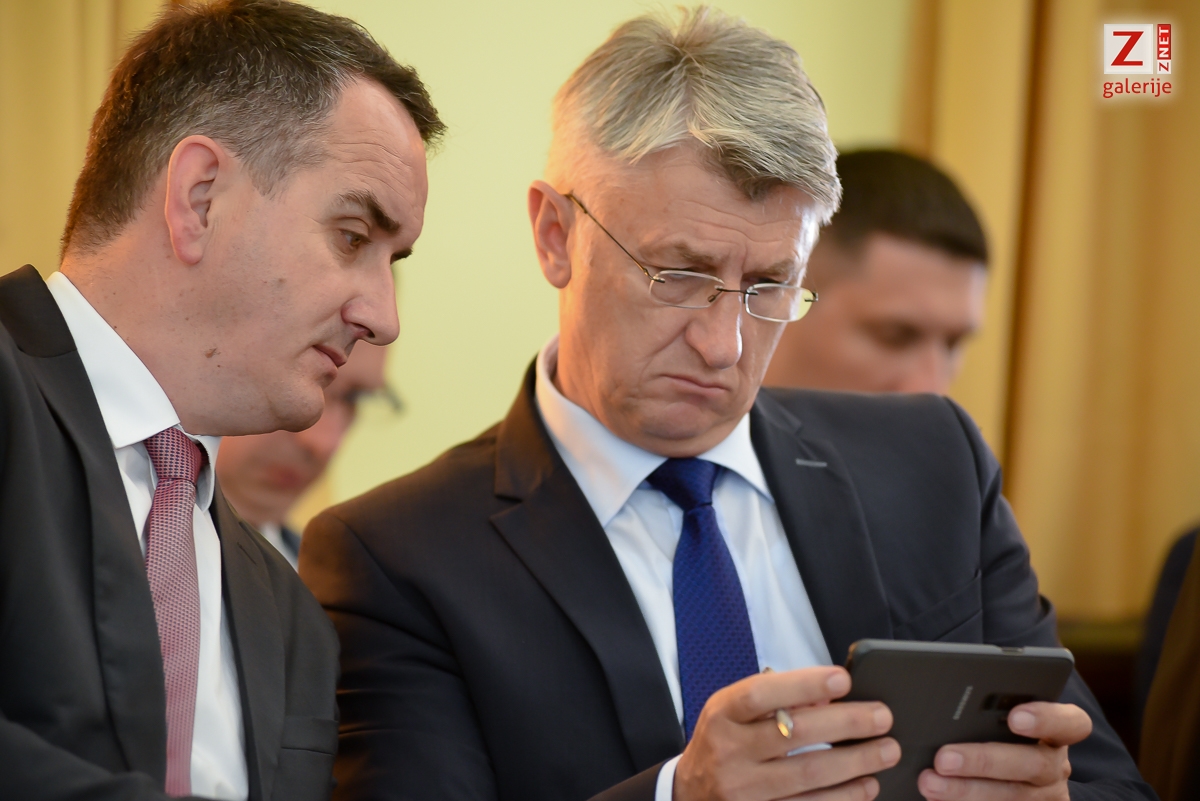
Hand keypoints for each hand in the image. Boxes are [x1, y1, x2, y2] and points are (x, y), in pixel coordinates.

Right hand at [674, 666, 900, 800]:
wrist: (692, 792)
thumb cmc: (723, 740)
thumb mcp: (734, 710)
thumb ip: (776, 699)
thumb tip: (826, 697)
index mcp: (722, 715)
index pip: (762, 695)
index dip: (804, 685)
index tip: (843, 679)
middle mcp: (729, 752)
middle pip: (794, 736)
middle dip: (846, 724)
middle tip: (883, 716)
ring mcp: (744, 790)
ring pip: (808, 777)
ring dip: (855, 764)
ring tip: (886, 751)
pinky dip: (843, 797)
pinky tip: (866, 786)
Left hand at [917, 701, 1091, 799]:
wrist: (1008, 776)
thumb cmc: (996, 733)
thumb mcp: (999, 718)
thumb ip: (986, 707)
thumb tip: (944, 696)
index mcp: (1056, 731)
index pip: (1070, 723)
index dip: (1047, 718)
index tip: (1016, 717)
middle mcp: (1055, 765)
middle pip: (1032, 763)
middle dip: (984, 761)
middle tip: (943, 758)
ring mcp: (1045, 797)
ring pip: (1013, 796)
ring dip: (967, 791)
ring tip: (929, 783)